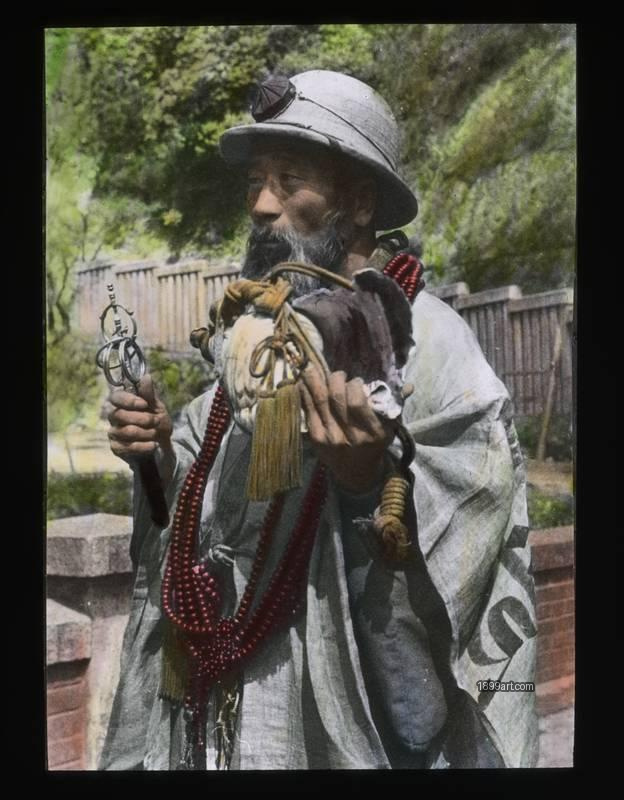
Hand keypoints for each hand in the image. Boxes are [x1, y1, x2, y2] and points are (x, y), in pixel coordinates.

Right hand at [106, 375, 174, 479]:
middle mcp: (114, 417)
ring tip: (156, 433)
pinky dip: (143, 446)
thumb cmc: (158, 423)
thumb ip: (149, 395)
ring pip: (125, 431)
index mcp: (123, 404)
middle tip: (156, 421)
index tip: (144, 404)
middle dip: (142, 418)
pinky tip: (152, 445)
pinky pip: (127, 447)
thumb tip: (146, 377)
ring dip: (146, 433)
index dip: (128, 400)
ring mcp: (113, 433)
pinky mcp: (116, 448)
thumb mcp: (157, 408)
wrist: (162, 447)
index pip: (115, 397)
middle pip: (120, 415)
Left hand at [299, 364, 393, 493]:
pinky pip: (307, 410)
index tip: (356, 381)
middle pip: (337, 398)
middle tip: (339, 375)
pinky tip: (302, 382)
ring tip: (311, 368)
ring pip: (319, 401)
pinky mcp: (316, 438)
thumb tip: (409, 386)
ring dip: (314, 380)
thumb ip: (396, 405)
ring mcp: (330, 438)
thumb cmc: (374, 444)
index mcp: (372, 432)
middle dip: (336, 379)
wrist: (356, 472)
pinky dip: (303, 393)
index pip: (357, 402)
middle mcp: (350, 436)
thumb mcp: (390, 428)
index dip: (354, 385)